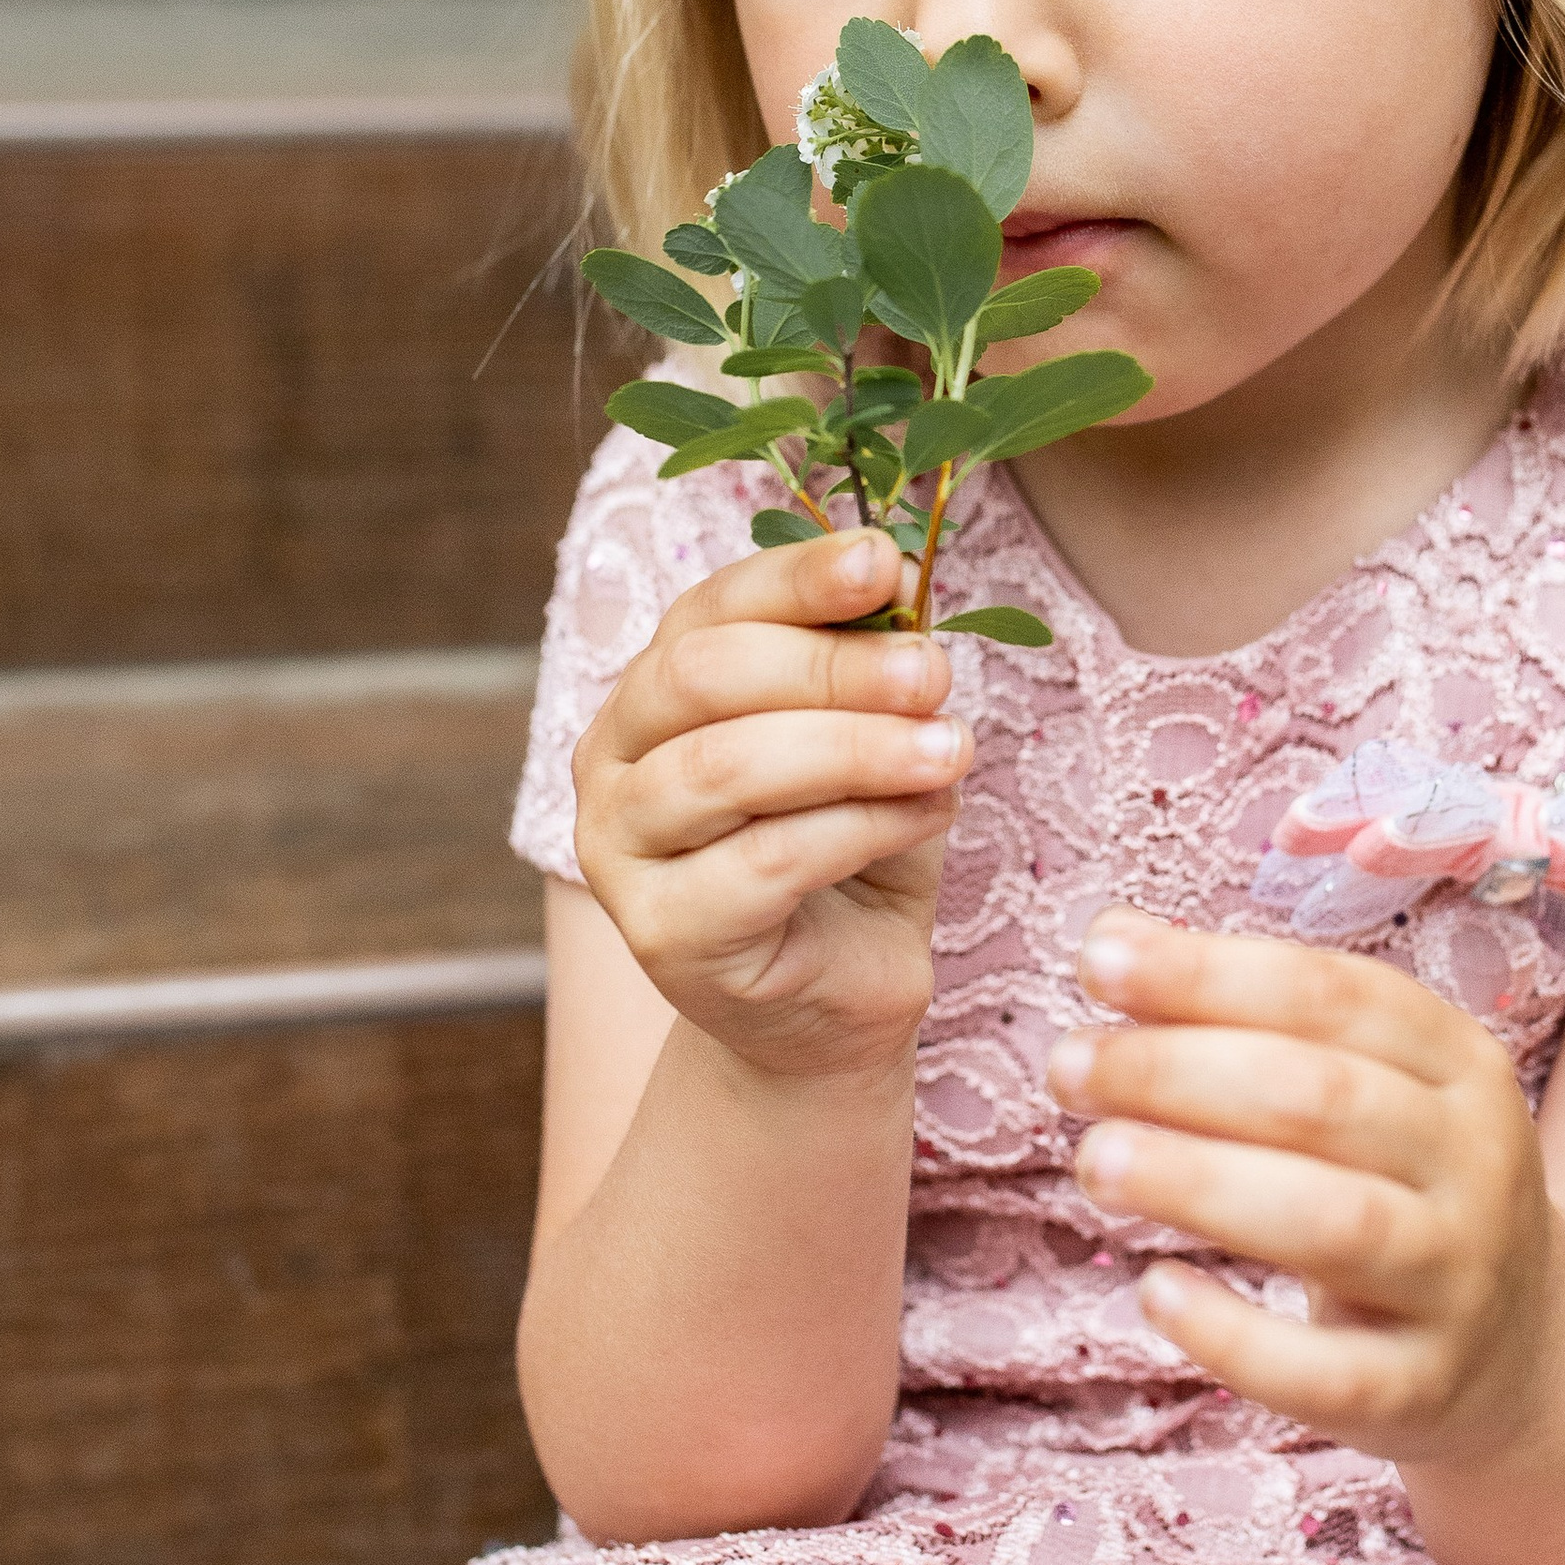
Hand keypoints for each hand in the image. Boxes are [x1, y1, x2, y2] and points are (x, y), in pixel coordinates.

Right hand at [571, 528, 970, 1089]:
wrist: (834, 1003)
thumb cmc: (851, 855)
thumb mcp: (872, 740)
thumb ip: (872, 667)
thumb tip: (900, 572)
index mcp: (655, 688)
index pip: (711, 608)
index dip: (797, 577)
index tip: (888, 561)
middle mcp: (612, 757)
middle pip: (703, 678)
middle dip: (831, 665)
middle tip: (933, 672)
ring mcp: (621, 849)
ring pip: (726, 768)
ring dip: (855, 748)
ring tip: (952, 748)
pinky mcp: (662, 934)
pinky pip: (765, 862)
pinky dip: (861, 828)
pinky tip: (929, 815)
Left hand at [1049, 910, 1564, 1467]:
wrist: (1526, 1348)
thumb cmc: (1398, 1184)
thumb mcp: (1365, 1086)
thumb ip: (1249, 1016)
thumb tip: (1109, 941)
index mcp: (1460, 1064)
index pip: (1333, 995)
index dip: (1209, 973)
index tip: (1096, 964)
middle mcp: (1475, 1164)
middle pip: (1321, 1099)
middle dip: (1178, 1073)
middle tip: (1068, 1069)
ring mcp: (1456, 1282)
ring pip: (1333, 1224)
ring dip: (1198, 1183)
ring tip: (1094, 1162)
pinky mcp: (1420, 1389)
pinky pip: (1325, 1372)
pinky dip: (1233, 1334)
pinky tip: (1156, 1291)